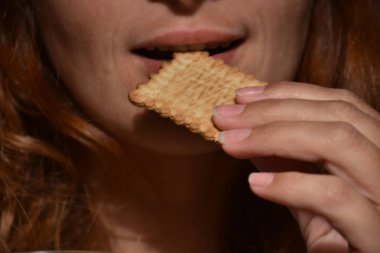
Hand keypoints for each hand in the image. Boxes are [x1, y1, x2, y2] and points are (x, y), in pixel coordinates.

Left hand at [213, 82, 379, 252]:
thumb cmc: (341, 237)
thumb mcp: (311, 197)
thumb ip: (287, 164)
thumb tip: (246, 132)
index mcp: (379, 150)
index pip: (340, 104)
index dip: (288, 94)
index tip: (242, 97)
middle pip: (336, 115)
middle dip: (271, 111)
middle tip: (223, 117)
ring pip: (338, 142)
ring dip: (273, 136)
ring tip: (231, 143)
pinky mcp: (379, 235)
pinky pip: (334, 197)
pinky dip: (290, 184)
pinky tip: (255, 185)